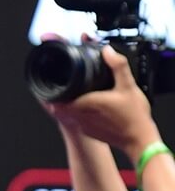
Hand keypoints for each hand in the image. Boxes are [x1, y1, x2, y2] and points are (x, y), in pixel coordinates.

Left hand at [40, 39, 159, 157]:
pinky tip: (91, 106)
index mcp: (84, 103)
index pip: (56, 99)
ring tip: (77, 93)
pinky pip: (78, 120)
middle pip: (59, 105)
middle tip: (66, 85)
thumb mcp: (128, 86)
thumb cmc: (133, 116)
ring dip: (70, 104)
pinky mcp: (89, 132)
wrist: (139, 140)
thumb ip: (117, 66)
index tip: (54, 81)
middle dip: (60, 95)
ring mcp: (83, 126)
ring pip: (68, 113)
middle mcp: (79, 116)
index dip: (52, 92)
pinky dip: (80, 113)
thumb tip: (107, 50)